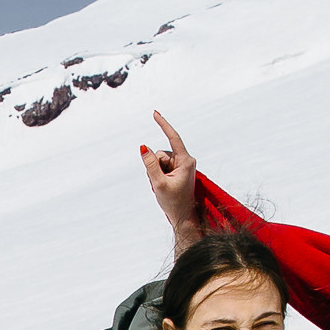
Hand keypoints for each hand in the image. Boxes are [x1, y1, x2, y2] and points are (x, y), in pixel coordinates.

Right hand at [141, 110, 204, 244]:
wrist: (183, 216)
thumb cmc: (173, 202)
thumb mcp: (158, 183)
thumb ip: (150, 165)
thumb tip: (143, 147)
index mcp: (186, 161)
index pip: (173, 138)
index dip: (163, 125)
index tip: (155, 113)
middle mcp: (186, 160)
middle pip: (161, 153)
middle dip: (154, 166)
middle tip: (160, 183)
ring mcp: (182, 165)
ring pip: (159, 161)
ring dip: (156, 173)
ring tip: (163, 186)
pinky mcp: (178, 170)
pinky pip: (161, 167)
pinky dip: (158, 175)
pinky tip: (163, 186)